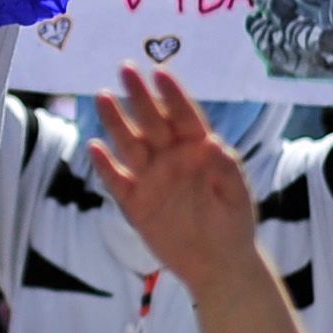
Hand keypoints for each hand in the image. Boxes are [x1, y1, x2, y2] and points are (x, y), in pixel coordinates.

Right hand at [82, 65, 267, 294]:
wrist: (219, 264)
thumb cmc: (235, 224)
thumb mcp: (237, 196)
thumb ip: (225, 169)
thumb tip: (211, 142)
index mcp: (199, 150)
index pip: (184, 116)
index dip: (173, 95)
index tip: (160, 73)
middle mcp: (172, 158)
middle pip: (152, 122)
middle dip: (139, 96)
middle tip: (125, 68)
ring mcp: (152, 179)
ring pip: (130, 145)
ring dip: (116, 122)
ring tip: (102, 96)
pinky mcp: (136, 203)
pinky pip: (117, 181)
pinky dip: (105, 166)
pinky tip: (94, 147)